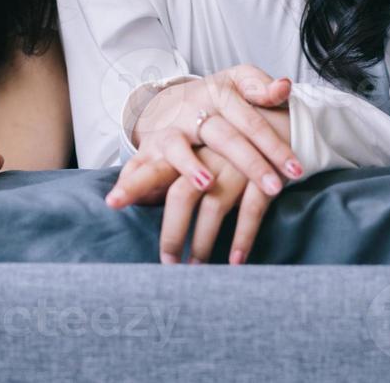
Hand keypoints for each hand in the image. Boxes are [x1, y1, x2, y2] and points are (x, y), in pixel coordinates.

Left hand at [111, 145, 272, 264]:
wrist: (277, 119)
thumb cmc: (225, 139)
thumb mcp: (192, 146)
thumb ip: (162, 168)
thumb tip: (130, 196)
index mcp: (186, 145)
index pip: (152, 167)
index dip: (132, 184)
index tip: (112, 203)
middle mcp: (207, 153)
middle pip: (181, 193)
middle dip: (172, 231)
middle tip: (165, 263)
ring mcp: (236, 164)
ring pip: (214, 206)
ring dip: (203, 241)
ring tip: (195, 269)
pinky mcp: (263, 175)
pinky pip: (252, 209)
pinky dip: (243, 236)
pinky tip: (236, 261)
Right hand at [118, 64, 297, 206]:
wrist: (170, 102)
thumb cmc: (216, 99)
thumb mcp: (238, 84)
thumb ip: (260, 87)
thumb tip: (285, 85)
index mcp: (220, 94)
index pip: (251, 119)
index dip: (274, 143)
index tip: (296, 169)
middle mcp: (192, 111)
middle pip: (223, 136)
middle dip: (249, 162)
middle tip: (273, 187)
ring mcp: (168, 130)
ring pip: (178, 149)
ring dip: (190, 167)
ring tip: (205, 185)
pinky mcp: (148, 149)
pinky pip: (138, 166)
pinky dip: (129, 183)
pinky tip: (121, 201)